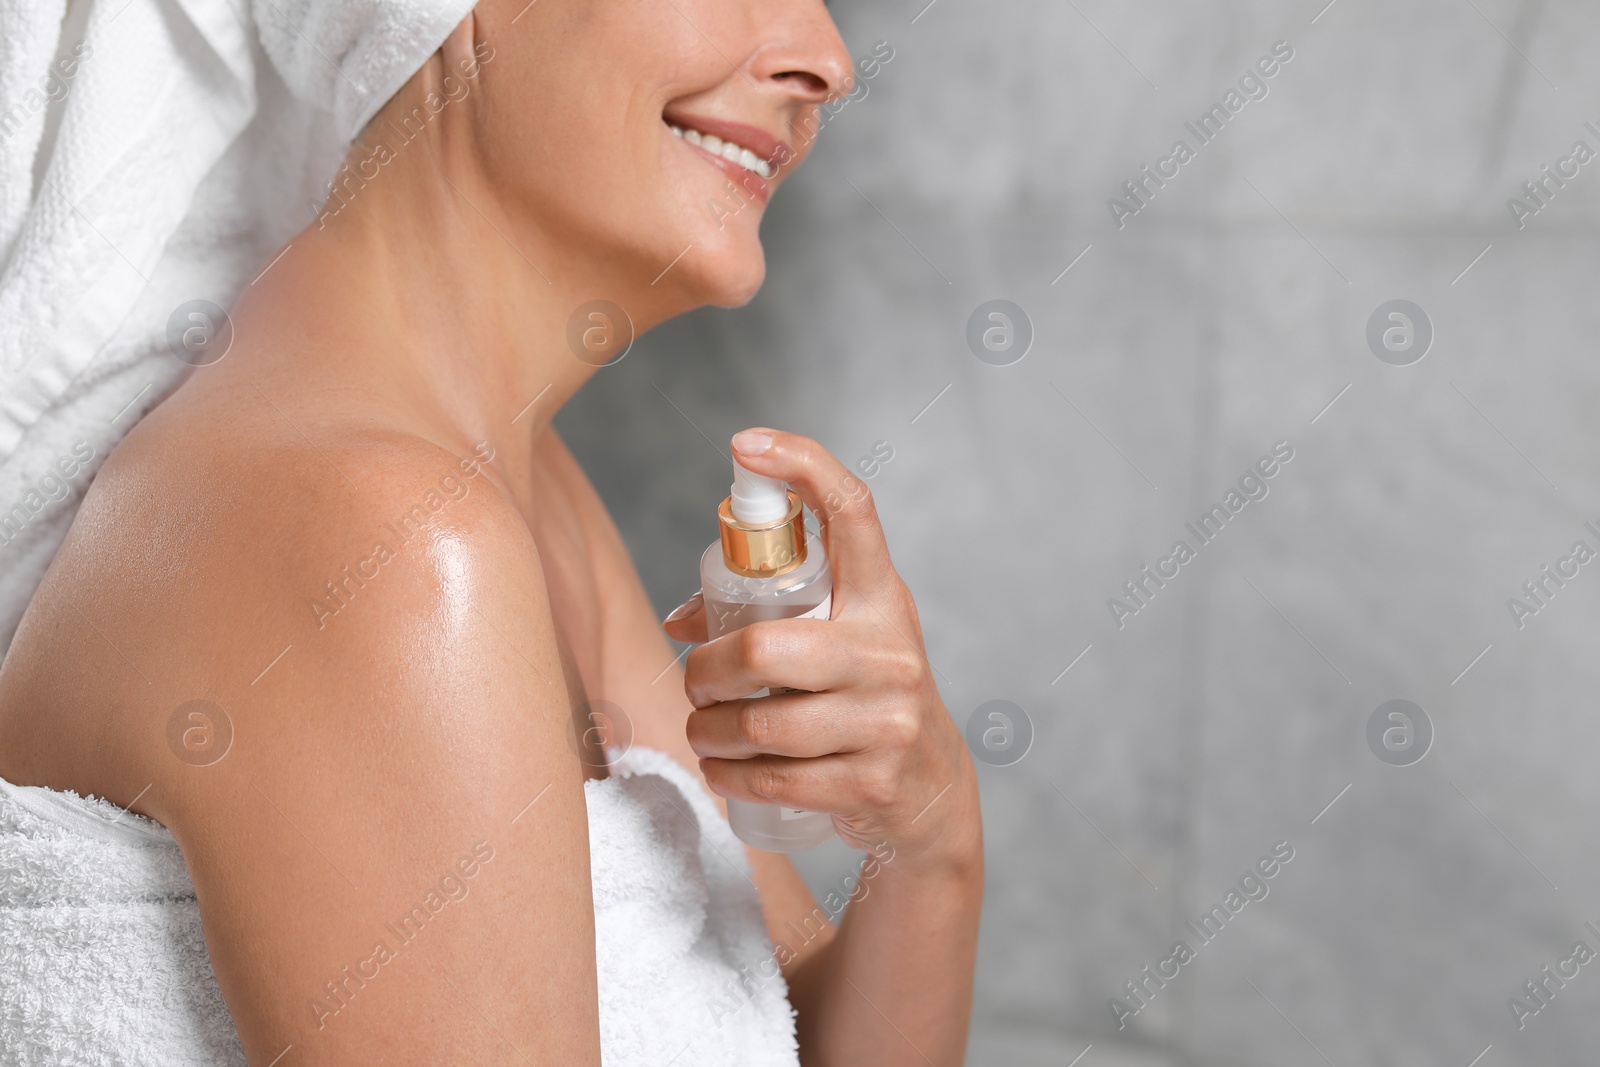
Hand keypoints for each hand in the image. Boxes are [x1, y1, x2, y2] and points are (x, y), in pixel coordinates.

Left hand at [663, 428, 980, 871]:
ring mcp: (887, 718)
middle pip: (765, 647)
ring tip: (704, 732)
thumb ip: (769, 619)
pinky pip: (772, 779)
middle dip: (706, 673)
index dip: (801, 465)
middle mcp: (890, 651)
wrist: (932, 791)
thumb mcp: (837, 644)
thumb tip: (679, 623)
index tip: (745, 445)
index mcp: (881, 598)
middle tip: (695, 684)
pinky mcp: (873, 781)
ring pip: (758, 722)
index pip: (852, 511)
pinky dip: (728, 778)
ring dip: (708, 733)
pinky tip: (722, 770)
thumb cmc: (864, 697)